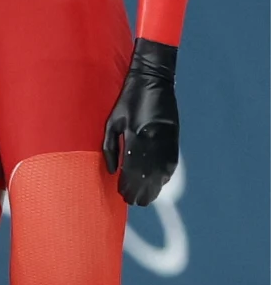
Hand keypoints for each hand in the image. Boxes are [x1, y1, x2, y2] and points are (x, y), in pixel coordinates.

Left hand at [104, 38, 179, 205]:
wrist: (154, 82)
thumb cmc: (127, 100)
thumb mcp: (113, 120)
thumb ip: (110, 146)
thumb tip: (111, 171)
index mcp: (136, 136)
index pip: (133, 169)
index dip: (128, 184)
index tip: (122, 194)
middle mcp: (154, 141)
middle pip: (148, 175)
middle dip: (140, 191)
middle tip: (132, 202)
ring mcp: (167, 141)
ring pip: (161, 173)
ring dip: (153, 188)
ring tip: (144, 199)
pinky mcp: (175, 139)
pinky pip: (170, 165)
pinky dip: (164, 178)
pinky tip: (157, 185)